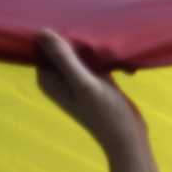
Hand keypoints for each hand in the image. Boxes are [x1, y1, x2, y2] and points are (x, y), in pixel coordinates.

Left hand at [34, 29, 143, 146]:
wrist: (130, 139)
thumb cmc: (107, 114)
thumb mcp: (85, 84)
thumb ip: (64, 59)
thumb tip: (42, 32)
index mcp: (48, 78)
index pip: (46, 44)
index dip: (62, 37)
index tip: (82, 42)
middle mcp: (57, 78)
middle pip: (63, 45)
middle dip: (80, 41)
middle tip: (99, 51)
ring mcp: (74, 79)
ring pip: (79, 51)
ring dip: (94, 49)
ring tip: (110, 58)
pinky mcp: (92, 80)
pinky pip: (93, 59)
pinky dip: (105, 58)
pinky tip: (118, 66)